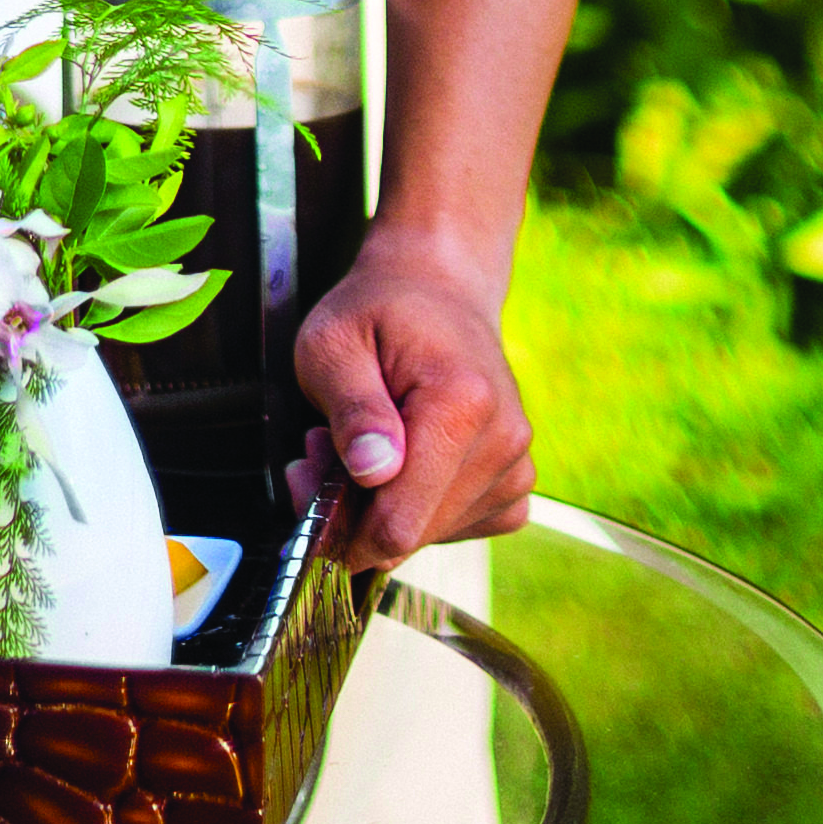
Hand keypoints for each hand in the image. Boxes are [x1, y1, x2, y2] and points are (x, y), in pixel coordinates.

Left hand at [285, 227, 535, 567]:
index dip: (341, 533)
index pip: (400, 522)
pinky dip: (420, 509)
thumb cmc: (379, 311)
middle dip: (355, 511)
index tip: (305, 494)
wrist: (439, 287)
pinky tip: (401, 462)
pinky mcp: (516, 481)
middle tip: (320, 451)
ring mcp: (516, 464)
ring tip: (360, 442)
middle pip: (413, 534)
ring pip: (432, 535)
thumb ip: (352, 409)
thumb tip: (373, 472)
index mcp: (462, 403)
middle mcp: (503, 440)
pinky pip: (458, 528)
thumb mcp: (333, 343)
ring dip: (383, 507)